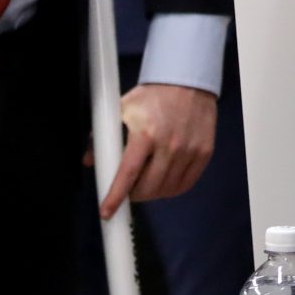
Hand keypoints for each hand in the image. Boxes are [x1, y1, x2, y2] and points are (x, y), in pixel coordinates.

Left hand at [99, 84, 216, 219]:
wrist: (187, 81)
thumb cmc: (152, 97)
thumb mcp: (122, 109)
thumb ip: (104, 135)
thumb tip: (91, 160)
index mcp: (145, 133)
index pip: (127, 173)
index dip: (115, 196)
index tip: (106, 212)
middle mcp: (169, 144)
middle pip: (148, 188)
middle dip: (133, 195)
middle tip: (129, 191)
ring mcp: (189, 150)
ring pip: (166, 190)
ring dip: (152, 193)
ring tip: (146, 183)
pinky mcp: (204, 153)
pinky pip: (185, 185)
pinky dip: (172, 189)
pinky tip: (164, 181)